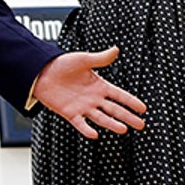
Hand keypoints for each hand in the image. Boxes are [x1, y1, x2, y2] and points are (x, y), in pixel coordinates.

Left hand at [32, 47, 147, 139]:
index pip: (120, 95)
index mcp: (99, 86)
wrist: (41, 72)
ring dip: (112, 124)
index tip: (143, 109)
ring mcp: (82, 107)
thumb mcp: (83, 59)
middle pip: (115, 109)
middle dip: (128, 116)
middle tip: (141, 125)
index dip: (131, 101)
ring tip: (124, 129)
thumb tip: (116, 49)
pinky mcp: (70, 113)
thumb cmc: (61, 64)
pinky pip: (80, 123)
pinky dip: (86, 129)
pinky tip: (94, 135)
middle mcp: (94, 98)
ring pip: (101, 118)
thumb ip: (100, 58)